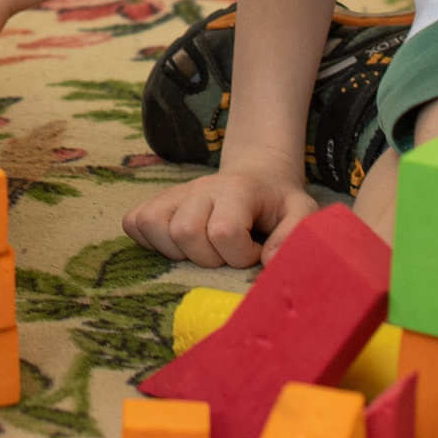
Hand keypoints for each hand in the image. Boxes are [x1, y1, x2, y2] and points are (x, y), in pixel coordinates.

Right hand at [121, 153, 319, 269]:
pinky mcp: (157, 201)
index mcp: (236, 190)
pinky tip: (177, 246)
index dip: (240, 254)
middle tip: (226, 254)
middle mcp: (201, 188)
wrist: (257, 176)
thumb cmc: (278, 202)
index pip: (223, 231)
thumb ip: (294, 235)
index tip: (254, 251)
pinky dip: (149, 240)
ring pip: (153, 226)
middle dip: (207, 258)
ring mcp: (175, 194)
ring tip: (202, 251)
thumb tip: (268, 261)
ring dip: (177, 251)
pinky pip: (134, 223)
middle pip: (185, 231)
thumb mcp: (302, 213)